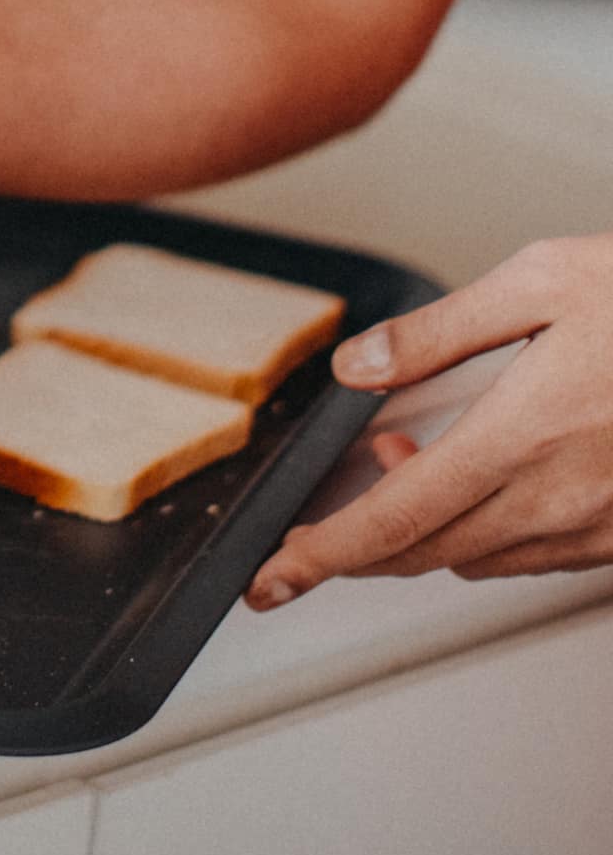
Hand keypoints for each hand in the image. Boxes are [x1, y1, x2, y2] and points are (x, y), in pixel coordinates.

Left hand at [248, 232, 612, 607]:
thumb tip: (356, 366)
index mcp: (524, 433)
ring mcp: (601, 525)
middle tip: (306, 535)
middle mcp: (561, 495)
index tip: (275, 572)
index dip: (323, 553)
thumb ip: (435, 334)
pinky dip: (479, 530)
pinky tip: (468, 477)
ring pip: (475, 559)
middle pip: (424, 553)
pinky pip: (531, 555)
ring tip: (397, 467)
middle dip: (354, 550)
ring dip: (419, 531)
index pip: (394, 519)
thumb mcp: (539, 282)